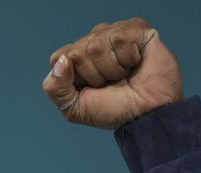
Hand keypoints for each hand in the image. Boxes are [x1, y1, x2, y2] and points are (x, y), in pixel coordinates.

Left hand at [42, 17, 182, 128]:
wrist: (145, 115)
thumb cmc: (114, 110)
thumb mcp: (74, 108)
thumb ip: (55, 88)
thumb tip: (62, 61)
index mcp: (76, 57)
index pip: (58, 57)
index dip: (72, 78)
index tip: (89, 89)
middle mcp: (94, 41)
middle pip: (77, 51)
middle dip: (93, 76)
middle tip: (111, 84)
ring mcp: (115, 33)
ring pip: (97, 44)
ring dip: (112, 69)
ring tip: (124, 75)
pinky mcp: (137, 30)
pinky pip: (120, 38)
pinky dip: (128, 58)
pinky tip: (136, 63)